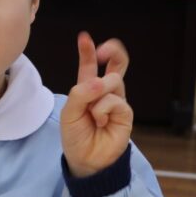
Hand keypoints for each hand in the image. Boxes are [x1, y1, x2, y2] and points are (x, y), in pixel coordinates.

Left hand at [60, 32, 133, 177]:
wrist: (86, 159)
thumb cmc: (75, 136)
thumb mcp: (69, 112)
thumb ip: (80, 93)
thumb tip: (99, 81)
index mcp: (87, 89)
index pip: (90, 66)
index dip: (87, 52)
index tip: (84, 37)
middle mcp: (104, 93)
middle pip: (116, 65)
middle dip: (113, 51)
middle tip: (105, 48)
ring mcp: (117, 101)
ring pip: (112, 81)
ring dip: (98, 92)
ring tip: (92, 112)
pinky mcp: (126, 113)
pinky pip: (115, 100)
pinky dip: (103, 109)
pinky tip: (100, 121)